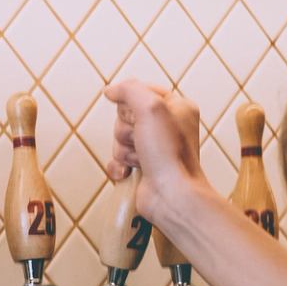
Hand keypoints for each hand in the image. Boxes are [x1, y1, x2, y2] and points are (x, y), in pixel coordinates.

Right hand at [104, 78, 206, 223]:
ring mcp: (154, 149)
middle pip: (125, 116)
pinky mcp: (142, 168)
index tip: (140, 116)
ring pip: (119, 139)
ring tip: (141, 160)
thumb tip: (111, 90)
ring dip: (124, 150)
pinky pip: (117, 160)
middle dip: (127, 130)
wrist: (172, 195)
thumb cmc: (170, 154)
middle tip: (142, 141)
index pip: (140, 91)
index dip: (132, 104)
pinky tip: (129, 173)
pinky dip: (119, 166)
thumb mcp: (151, 107)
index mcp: (176, 107)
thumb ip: (129, 90)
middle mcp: (166, 126)